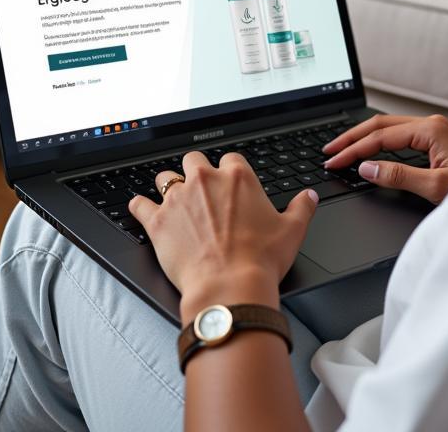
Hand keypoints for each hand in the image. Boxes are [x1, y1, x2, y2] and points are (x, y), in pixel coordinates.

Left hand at [129, 152, 317, 314]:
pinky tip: (141, 209)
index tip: (231, 185)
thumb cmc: (260, 260)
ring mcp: (178, 199)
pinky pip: (139, 205)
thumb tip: (309, 196)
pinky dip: (139, 207)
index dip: (230, 172)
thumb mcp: (292, 231)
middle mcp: (205, 180)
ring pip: (165, 177)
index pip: (231, 159)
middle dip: (197, 171)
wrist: (229, 287)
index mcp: (238, 177)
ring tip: (174, 200)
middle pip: (194, 160)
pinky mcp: (157, 221)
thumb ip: (302, 208)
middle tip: (202, 190)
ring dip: (169, 186)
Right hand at [323, 114, 447, 203]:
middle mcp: (432, 124)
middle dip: (352, 138)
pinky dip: (380, 142)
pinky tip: (370, 150)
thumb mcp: (436, 187)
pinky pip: (400, 135)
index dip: (353, 150)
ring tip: (342, 149)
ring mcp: (435, 129)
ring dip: (364, 138)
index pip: (380, 136)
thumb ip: (398, 176)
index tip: (334, 161)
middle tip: (329, 151)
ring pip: (389, 128)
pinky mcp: (437, 139)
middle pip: (380, 124)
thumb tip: (367, 169)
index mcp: (430, 129)